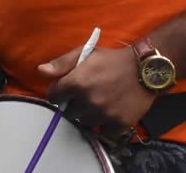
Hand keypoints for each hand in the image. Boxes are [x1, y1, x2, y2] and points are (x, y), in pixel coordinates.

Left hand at [40, 45, 156, 137]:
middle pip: (69, 112)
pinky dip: (105, 126)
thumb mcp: (85, 53)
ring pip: (85, 123)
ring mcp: (104, 114)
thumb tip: (41, 71)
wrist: (145, 69)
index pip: (53, 97)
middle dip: (74, 105)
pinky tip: (109, 113)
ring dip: (88, 116)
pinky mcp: (119, 124)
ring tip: (98, 103)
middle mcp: (88, 100)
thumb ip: (61, 63)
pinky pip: (103, 132)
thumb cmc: (112, 60)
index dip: (58, 93)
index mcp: (77, 82)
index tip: (65, 92)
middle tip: (86, 96)